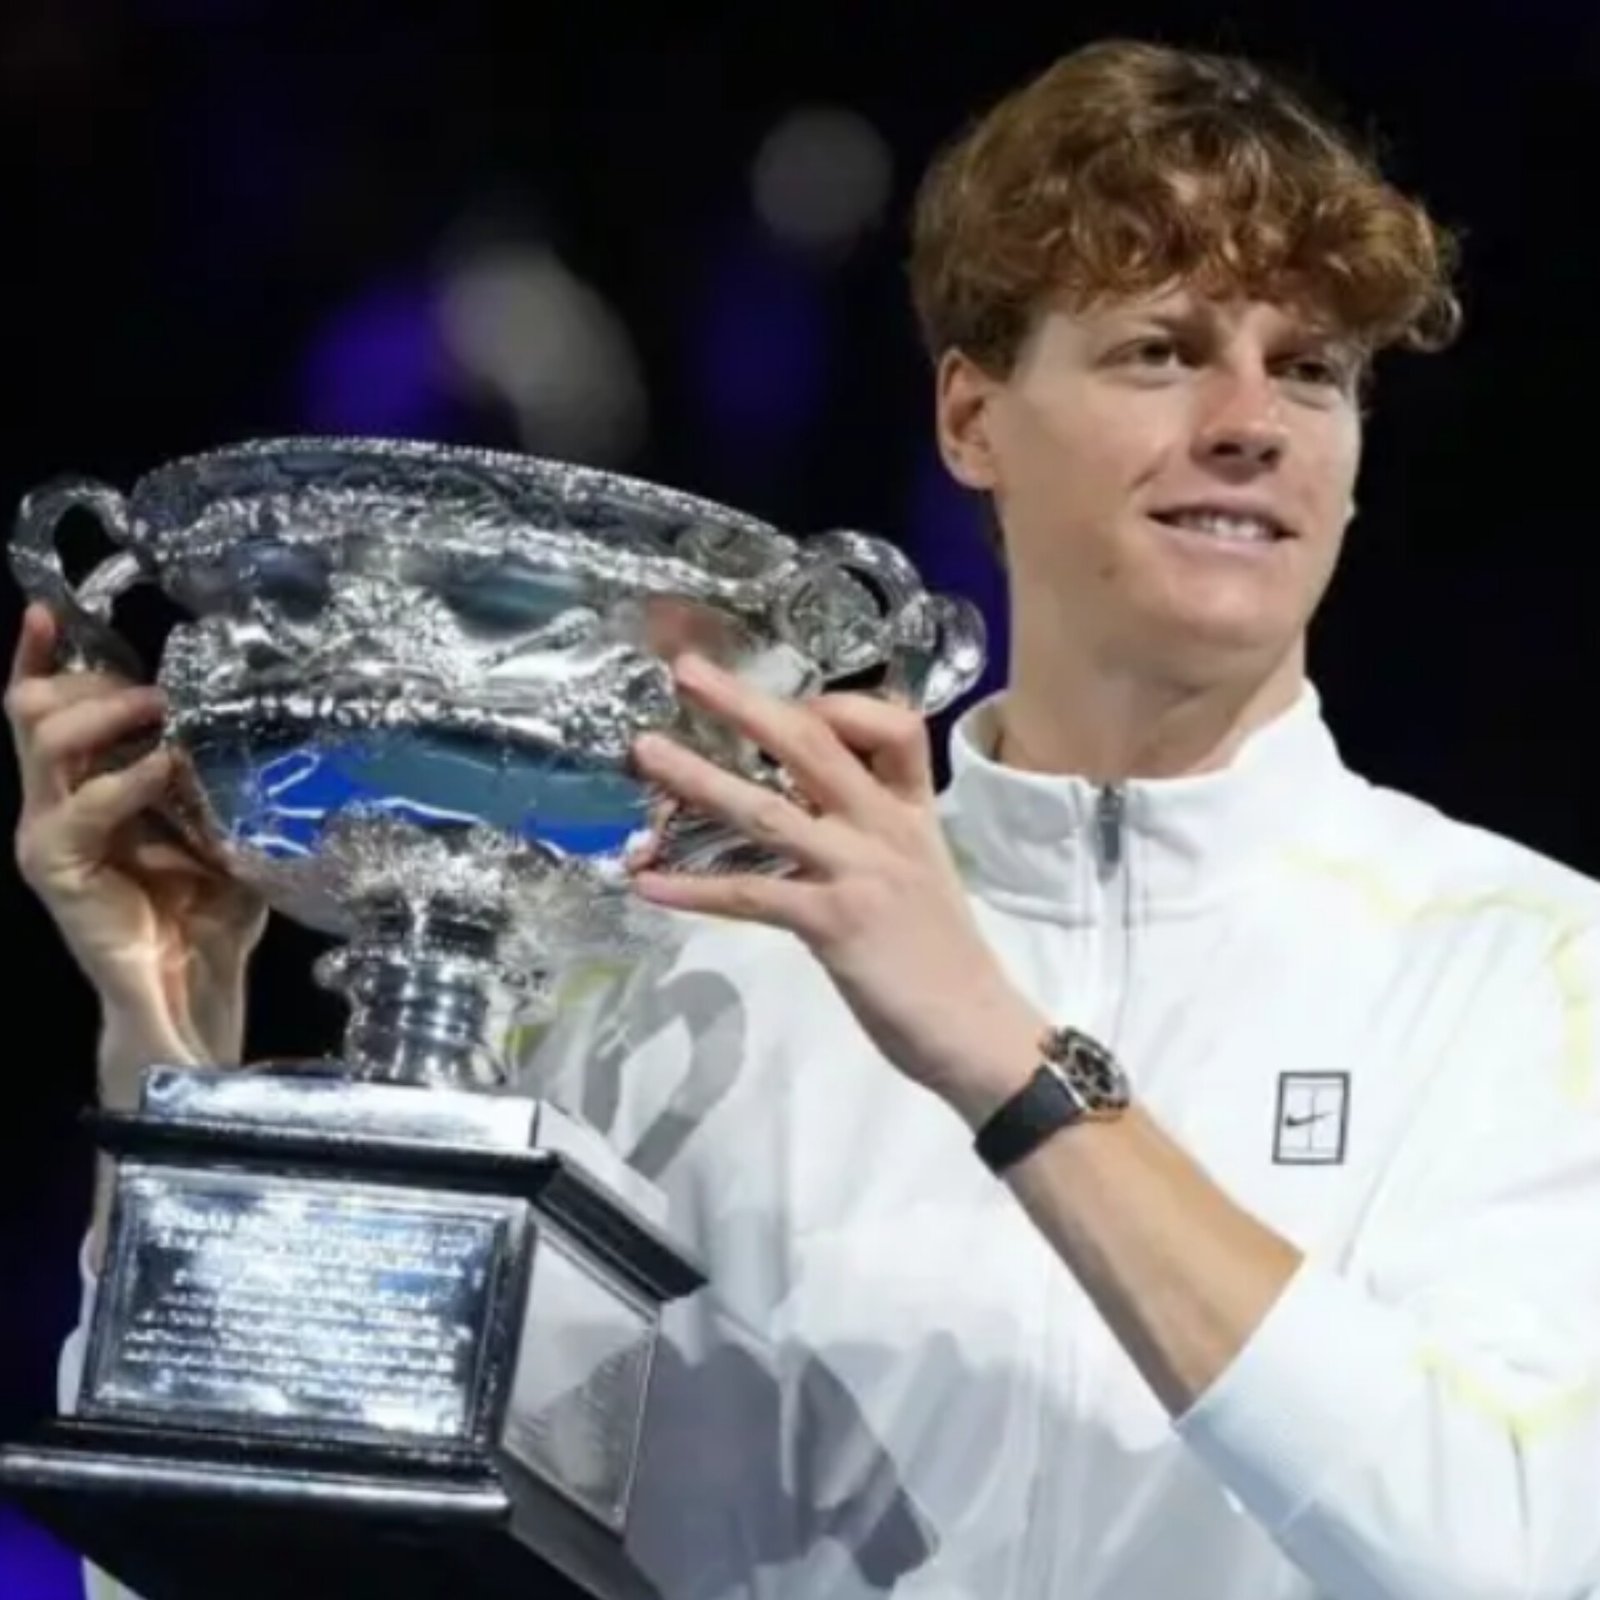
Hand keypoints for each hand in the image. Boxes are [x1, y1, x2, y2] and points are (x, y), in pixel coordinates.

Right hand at [7, 602, 265, 1071]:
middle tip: (155, 687)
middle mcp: (58, 799)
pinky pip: (78, 806)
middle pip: (37, 705)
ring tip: (160, 708)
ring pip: (44, 737)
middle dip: (92, 678)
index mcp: (92, 782)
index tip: (54, 609)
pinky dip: (126, 780)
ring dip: (104, 710)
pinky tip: (167, 768)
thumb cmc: (214, 906)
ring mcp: (49, 829)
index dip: (48, 653)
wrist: (196, 983)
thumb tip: (248, 711)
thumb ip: (217, 772)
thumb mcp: (226, 822)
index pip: (53, 702)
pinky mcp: (53, 865)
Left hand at [627, 653, 1042, 1113]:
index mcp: (911, 809)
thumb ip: (866, 825)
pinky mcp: (832, 923)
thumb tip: (798, 794)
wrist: (974, 1028)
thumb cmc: (941, 953)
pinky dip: (693, 889)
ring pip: (767, 810)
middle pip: (812, 744)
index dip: (837, 703)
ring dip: (698, 778)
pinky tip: (647, 884)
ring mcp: (858, 871)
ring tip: (646, 751)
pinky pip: (750, 895)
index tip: (794, 704)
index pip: (892, 724)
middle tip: (686, 672)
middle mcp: (885, 827)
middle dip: (745, 703)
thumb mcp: (918, 866)